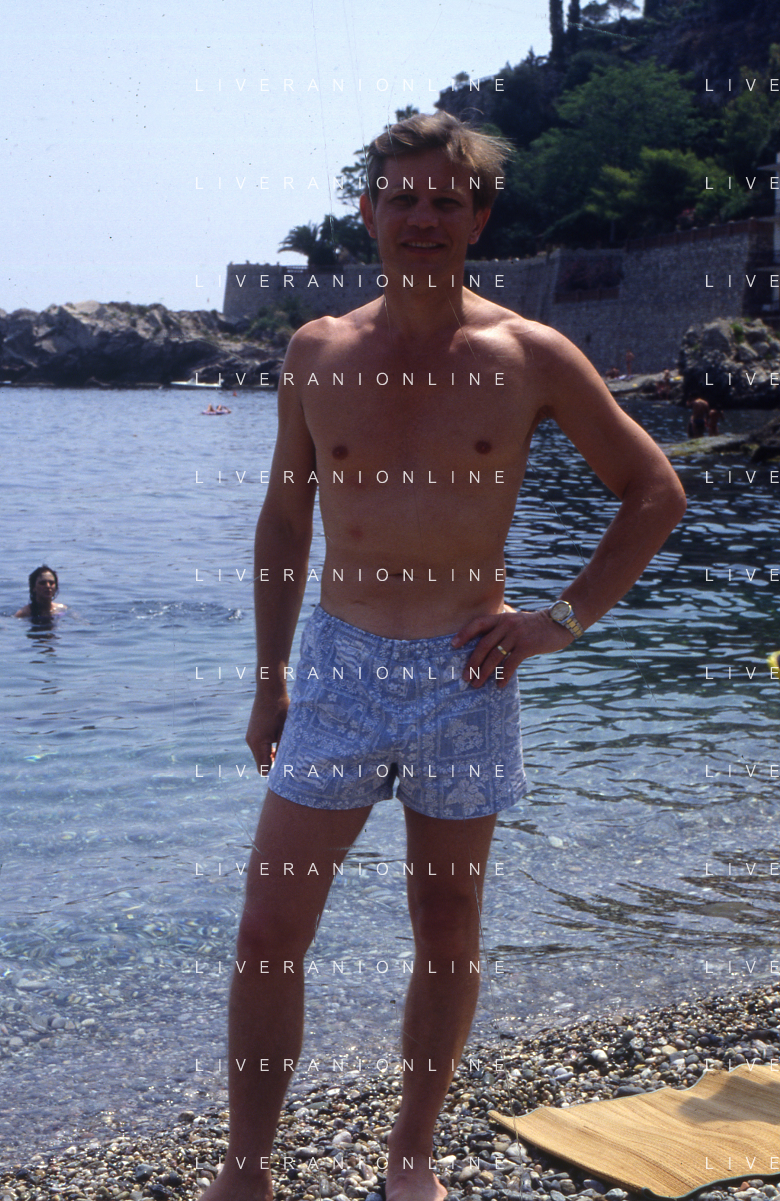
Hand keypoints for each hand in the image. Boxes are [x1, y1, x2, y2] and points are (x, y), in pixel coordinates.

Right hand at [246, 691, 289, 772]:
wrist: (270, 691)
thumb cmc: (280, 709)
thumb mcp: (286, 731)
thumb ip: (285, 749)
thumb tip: (288, 764)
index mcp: (258, 743)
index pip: (263, 769)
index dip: (274, 774)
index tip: (287, 773)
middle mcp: (251, 741)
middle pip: (262, 763)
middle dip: (274, 765)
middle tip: (290, 762)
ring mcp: (250, 736)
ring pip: (261, 755)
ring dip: (273, 755)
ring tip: (287, 750)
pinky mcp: (253, 731)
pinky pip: (260, 746)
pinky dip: (269, 748)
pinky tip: (280, 742)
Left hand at [451, 605, 573, 687]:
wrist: (558, 624)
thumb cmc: (534, 626)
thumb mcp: (515, 622)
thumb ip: (501, 630)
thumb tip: (485, 649)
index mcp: (501, 618)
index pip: (478, 624)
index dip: (464, 634)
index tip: (453, 645)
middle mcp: (507, 624)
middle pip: (483, 645)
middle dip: (472, 663)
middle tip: (465, 677)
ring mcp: (517, 635)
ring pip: (495, 656)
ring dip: (484, 672)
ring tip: (477, 684)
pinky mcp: (528, 645)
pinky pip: (511, 663)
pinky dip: (504, 676)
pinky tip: (499, 685)